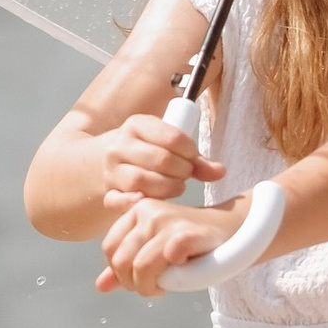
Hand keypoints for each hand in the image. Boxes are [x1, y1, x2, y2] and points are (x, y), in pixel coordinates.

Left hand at [96, 194, 244, 297]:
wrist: (233, 229)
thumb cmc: (191, 243)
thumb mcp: (154, 250)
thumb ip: (127, 266)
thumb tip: (100, 286)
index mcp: (136, 211)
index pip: (109, 249)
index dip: (120, 272)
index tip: (140, 279)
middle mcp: (148, 212)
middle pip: (121, 261)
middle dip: (133, 283)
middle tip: (153, 288)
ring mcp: (168, 221)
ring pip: (140, 267)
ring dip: (150, 287)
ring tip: (164, 287)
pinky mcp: (187, 233)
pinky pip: (167, 261)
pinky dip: (173, 276)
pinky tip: (183, 273)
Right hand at [97, 113, 221, 211]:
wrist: (112, 160)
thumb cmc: (148, 151)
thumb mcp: (168, 144)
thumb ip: (196, 159)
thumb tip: (220, 171)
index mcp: (136, 125)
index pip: (172, 137)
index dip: (190, 151)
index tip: (193, 157)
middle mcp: (119, 145)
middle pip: (160, 160)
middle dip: (181, 170)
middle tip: (186, 174)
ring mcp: (111, 170)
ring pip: (141, 181)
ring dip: (166, 187)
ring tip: (175, 186)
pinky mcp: (107, 191)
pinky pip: (117, 201)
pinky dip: (132, 203)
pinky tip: (147, 202)